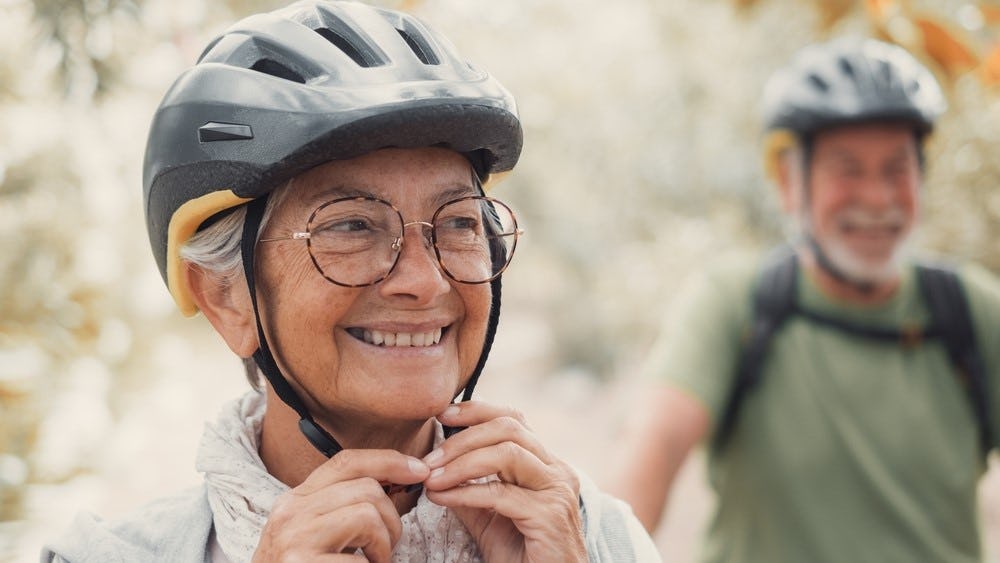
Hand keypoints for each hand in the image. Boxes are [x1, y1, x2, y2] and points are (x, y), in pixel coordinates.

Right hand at [252, 449, 429, 562]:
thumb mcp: (314, 530)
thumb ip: (343, 504)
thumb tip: (396, 479)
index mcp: (295, 499)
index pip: (347, 461)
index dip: (389, 460)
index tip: (418, 470)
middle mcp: (291, 513)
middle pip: (367, 489)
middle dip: (391, 518)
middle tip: (384, 548)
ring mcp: (295, 540)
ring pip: (368, 516)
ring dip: (384, 544)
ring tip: (373, 562)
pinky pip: (361, 561)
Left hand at [422, 402, 587, 562]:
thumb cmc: (523, 556)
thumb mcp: (490, 518)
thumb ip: (470, 491)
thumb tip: (436, 470)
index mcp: (546, 465)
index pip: (513, 420)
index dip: (477, 411)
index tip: (443, 415)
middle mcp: (557, 471)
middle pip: (509, 428)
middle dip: (463, 438)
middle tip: (429, 459)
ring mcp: (557, 491)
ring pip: (507, 453)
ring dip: (462, 463)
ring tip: (432, 478)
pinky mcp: (550, 516)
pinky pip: (501, 494)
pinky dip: (465, 493)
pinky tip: (441, 499)